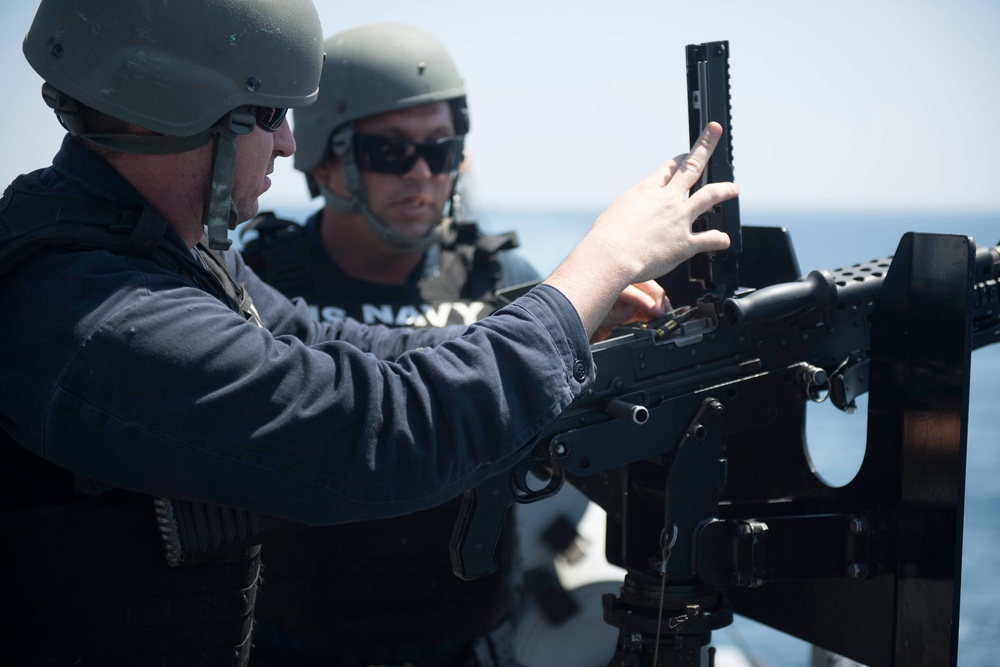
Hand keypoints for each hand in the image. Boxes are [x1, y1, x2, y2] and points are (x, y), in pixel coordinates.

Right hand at [544, 122, 737, 337]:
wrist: (612, 255)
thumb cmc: (607, 237)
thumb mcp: (616, 212)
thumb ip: (631, 210)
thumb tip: (634, 216)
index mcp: (647, 190)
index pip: (669, 168)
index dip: (680, 159)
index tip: (686, 154)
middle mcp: (667, 200)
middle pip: (691, 167)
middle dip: (705, 147)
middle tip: (715, 133)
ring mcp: (679, 219)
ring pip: (709, 197)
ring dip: (724, 190)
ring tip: (734, 188)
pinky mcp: (685, 243)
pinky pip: (709, 238)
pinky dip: (719, 239)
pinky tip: (724, 240)